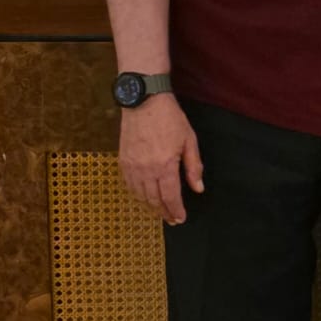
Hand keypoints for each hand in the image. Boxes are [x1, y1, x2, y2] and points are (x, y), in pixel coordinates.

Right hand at [119, 94, 202, 223]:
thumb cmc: (170, 119)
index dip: (175, 210)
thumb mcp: (189, 140)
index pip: (170, 197)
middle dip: (164, 212)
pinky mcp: (123, 161)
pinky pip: (129, 185)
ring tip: (159, 212)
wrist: (144, 101)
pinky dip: (137, 195)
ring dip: (150, 206)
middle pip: (154, 199)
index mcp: (165, 165)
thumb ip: (194, 167)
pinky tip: (143, 197)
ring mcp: (132, 166)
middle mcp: (146, 170)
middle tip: (171, 220)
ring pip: (140, 195)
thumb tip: (198, 189)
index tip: (180, 218)